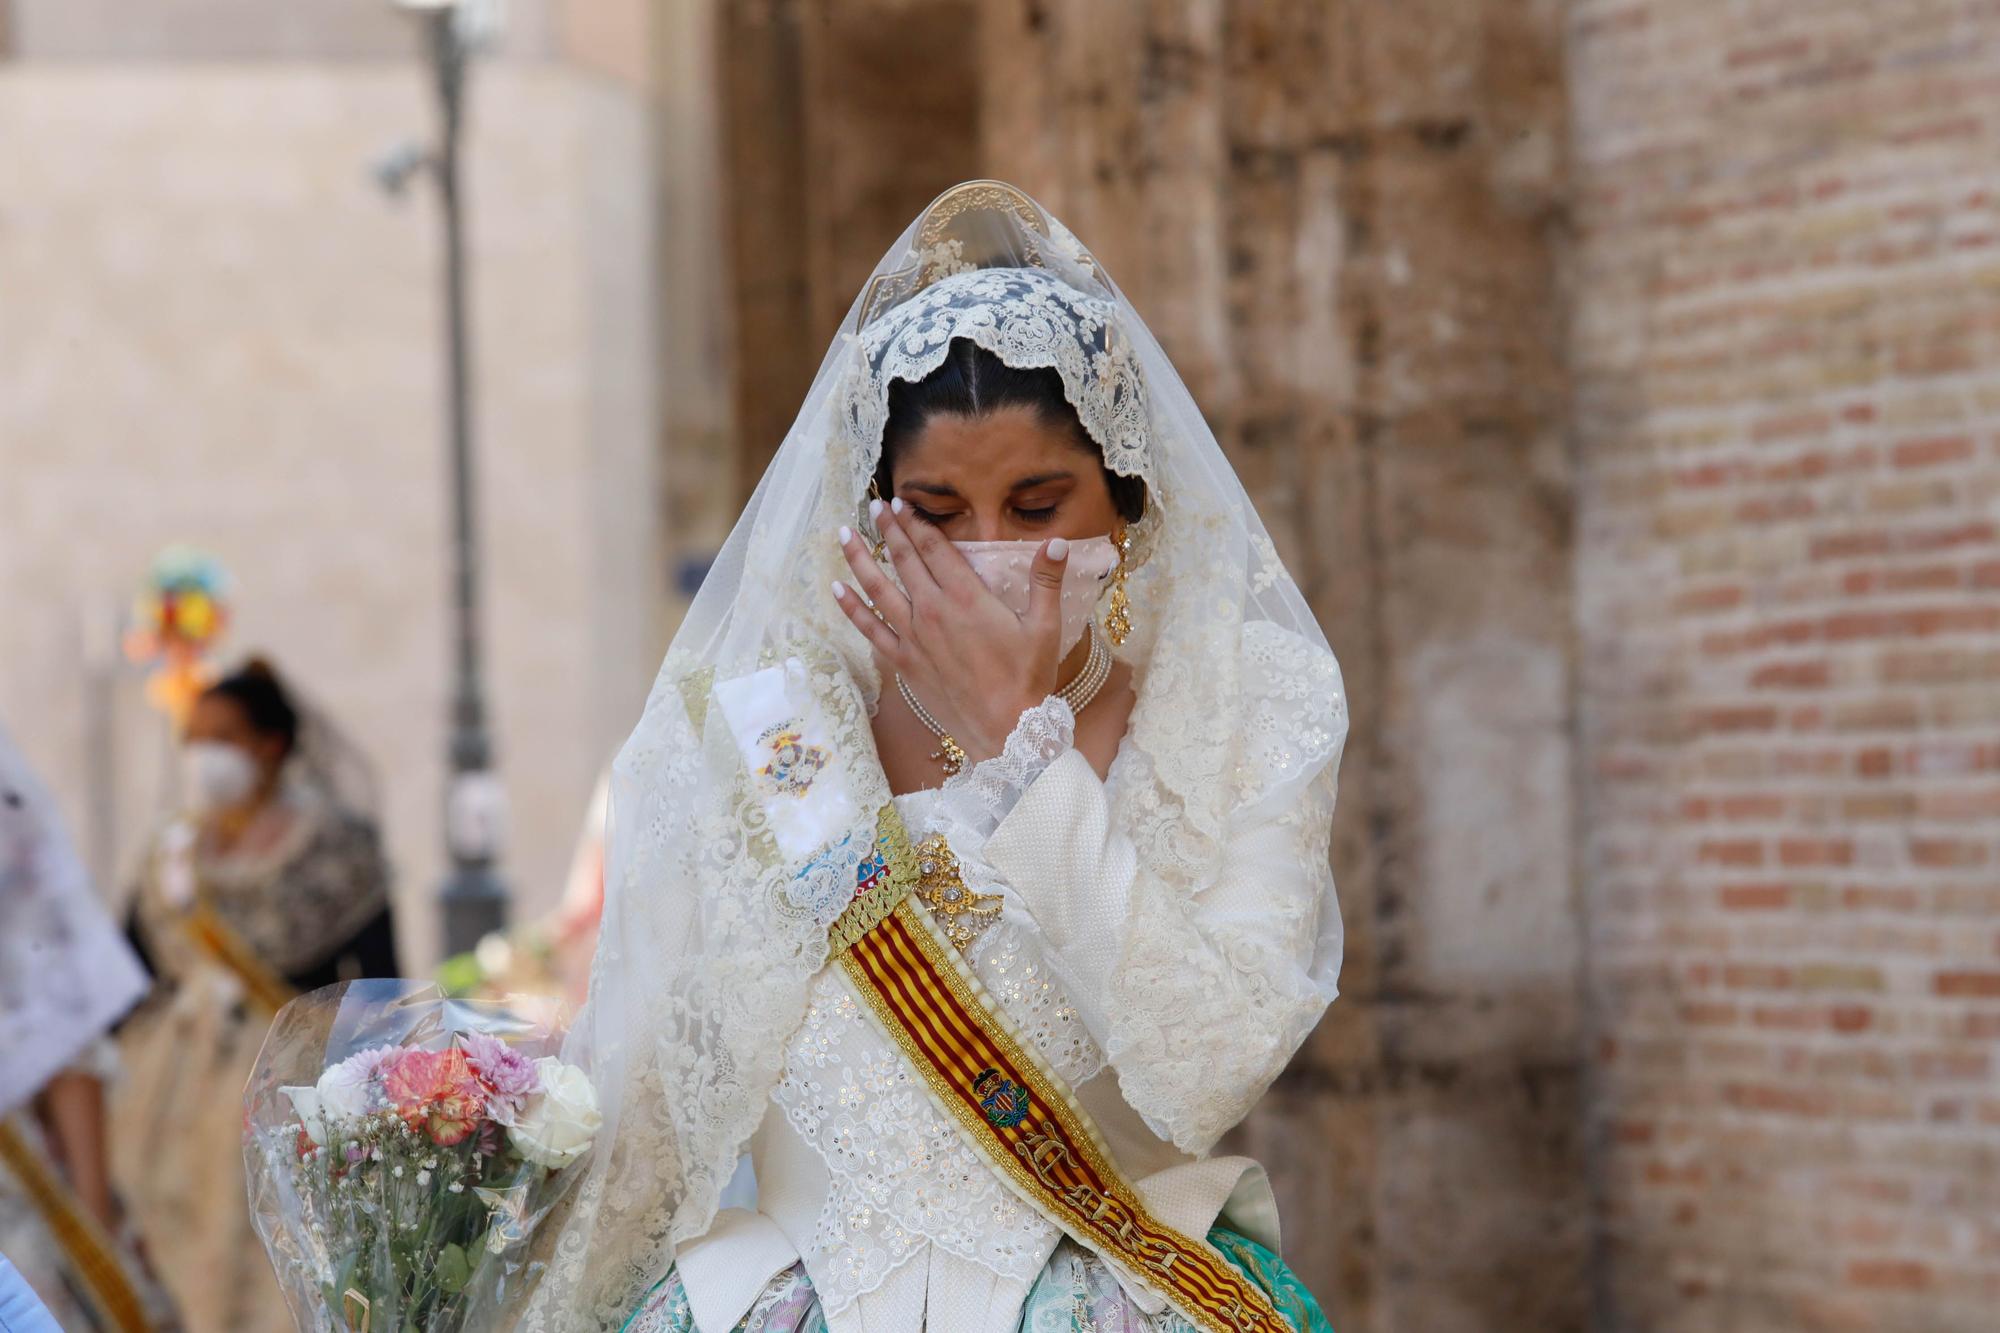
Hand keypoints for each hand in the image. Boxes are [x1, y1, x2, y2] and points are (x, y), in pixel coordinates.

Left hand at [832, 498, 1067, 762]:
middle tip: (874, 507)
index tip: (902, 503)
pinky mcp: (904, 662)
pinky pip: (870, 629)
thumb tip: (1058, 542)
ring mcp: (913, 637)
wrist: (1004, 731)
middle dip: (888, 530)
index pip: (934, 548)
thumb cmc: (1027, 679)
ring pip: (879, 588)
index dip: (917, 522)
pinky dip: (852, 607)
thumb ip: (1046, 580)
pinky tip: (837, 589)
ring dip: (860, 559)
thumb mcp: (1045, 627)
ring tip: (845, 534)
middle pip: (904, 560)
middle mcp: (933, 611)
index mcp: (966, 597)